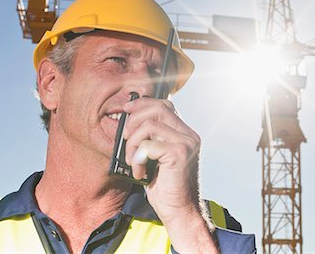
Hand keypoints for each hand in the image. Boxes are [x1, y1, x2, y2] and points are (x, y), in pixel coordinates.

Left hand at [122, 97, 200, 222]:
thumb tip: (129, 119)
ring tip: (133, 160)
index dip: (142, 104)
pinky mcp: (179, 154)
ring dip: (133, 142)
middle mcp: (189, 135)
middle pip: (157, 108)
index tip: (125, 110)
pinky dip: (137, 158)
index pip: (164, 105)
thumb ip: (151, 138)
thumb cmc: (165, 187)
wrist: (179, 211)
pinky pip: (148, 145)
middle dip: (134, 121)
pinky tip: (140, 172)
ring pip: (150, 124)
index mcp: (185, 133)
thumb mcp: (156, 157)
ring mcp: (186, 143)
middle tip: (125, 139)